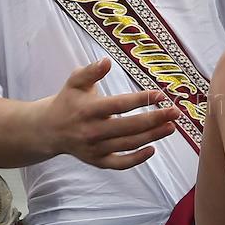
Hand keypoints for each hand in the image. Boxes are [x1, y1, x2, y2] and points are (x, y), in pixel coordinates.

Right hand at [41, 59, 181, 169]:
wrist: (48, 130)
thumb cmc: (68, 101)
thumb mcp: (75, 82)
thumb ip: (91, 71)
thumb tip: (107, 61)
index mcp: (88, 109)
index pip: (119, 105)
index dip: (141, 100)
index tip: (161, 94)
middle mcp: (92, 130)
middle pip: (128, 127)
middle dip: (155, 119)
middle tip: (175, 112)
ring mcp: (95, 148)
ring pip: (128, 144)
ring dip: (152, 136)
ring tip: (171, 126)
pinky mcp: (97, 161)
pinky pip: (119, 163)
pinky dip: (136, 159)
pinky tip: (153, 148)